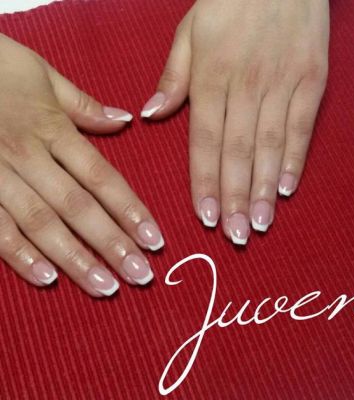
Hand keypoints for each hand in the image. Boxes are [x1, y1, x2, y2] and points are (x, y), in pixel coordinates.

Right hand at [0, 34, 163, 295]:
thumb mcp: (43, 75)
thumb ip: (84, 105)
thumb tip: (125, 120)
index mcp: (52, 129)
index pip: (102, 178)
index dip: (131, 210)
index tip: (154, 240)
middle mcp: (29, 157)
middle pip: (78, 208)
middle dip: (112, 245)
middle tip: (140, 276)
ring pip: (41, 224)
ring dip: (75, 259)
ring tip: (105, 287)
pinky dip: (19, 255)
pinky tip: (47, 279)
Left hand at [142, 0, 328, 243]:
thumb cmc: (229, 3)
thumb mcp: (190, 32)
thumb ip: (173, 77)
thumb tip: (149, 115)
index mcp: (211, 78)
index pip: (204, 141)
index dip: (205, 181)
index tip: (206, 216)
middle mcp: (246, 86)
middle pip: (238, 152)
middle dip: (235, 197)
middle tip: (233, 235)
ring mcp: (282, 84)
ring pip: (270, 146)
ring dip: (264, 189)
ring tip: (258, 224)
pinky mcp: (311, 80)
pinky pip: (302, 127)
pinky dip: (295, 160)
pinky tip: (287, 189)